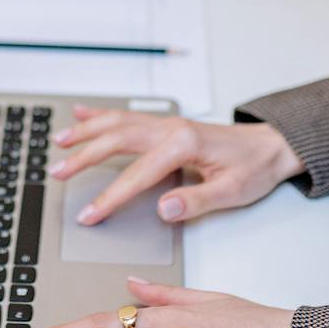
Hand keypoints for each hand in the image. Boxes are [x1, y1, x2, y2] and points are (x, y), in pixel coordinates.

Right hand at [52, 106, 302, 224]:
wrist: (271, 145)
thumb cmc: (254, 169)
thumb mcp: (232, 192)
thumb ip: (195, 201)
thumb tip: (162, 209)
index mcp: (184, 145)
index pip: (137, 175)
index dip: (110, 197)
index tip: (89, 214)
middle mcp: (171, 129)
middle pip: (117, 140)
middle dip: (84, 157)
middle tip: (56, 173)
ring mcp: (167, 124)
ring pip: (117, 123)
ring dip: (86, 131)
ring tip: (59, 142)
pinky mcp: (167, 125)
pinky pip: (128, 116)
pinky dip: (102, 114)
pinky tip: (83, 113)